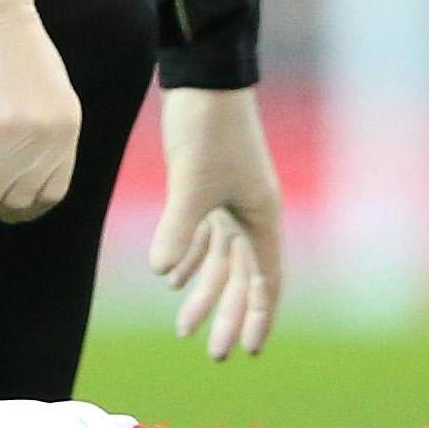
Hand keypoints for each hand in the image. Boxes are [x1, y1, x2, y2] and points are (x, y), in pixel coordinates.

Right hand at [0, 0, 80, 223]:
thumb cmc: (10, 36)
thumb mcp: (48, 87)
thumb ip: (43, 129)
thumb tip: (20, 169)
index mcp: (66, 128)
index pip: (51, 194)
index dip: (23, 206)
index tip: (2, 201)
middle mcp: (44, 139)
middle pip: (16, 201)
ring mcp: (9, 137)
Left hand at [148, 87, 282, 358]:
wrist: (202, 73)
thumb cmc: (207, 126)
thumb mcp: (192, 180)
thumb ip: (179, 229)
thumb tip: (162, 275)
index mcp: (262, 216)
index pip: (266, 280)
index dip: (258, 316)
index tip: (248, 349)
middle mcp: (252, 213)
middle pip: (243, 277)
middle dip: (228, 315)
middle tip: (215, 354)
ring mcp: (231, 201)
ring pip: (221, 260)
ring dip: (204, 292)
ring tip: (184, 327)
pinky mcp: (209, 186)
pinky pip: (204, 235)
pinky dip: (190, 258)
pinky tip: (170, 279)